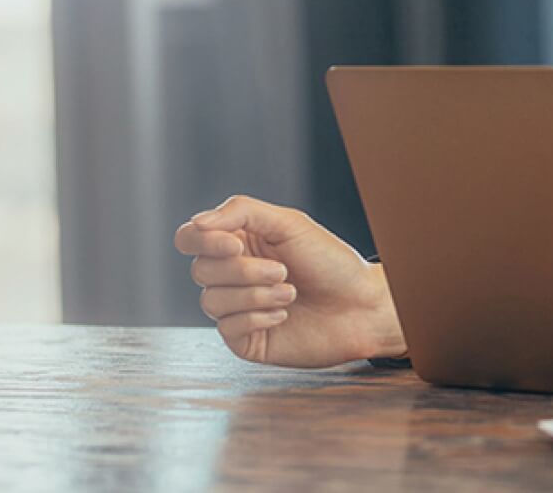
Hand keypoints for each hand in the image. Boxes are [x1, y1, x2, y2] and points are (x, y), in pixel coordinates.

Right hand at [173, 195, 404, 367]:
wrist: (363, 306)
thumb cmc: (330, 261)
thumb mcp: (288, 223)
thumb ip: (240, 212)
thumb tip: (197, 223)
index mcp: (237, 242)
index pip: (190, 238)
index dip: (202, 241)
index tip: (236, 245)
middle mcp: (232, 275)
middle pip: (200, 270)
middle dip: (243, 271)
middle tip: (284, 271)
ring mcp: (237, 309)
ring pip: (211, 301)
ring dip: (255, 296)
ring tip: (290, 294)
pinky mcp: (246, 340)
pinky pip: (227, 328)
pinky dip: (257, 318)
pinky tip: (284, 315)